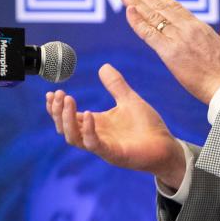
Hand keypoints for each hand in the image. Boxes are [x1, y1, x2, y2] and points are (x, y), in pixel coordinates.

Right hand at [46, 63, 185, 189]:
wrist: (166, 146)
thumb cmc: (147, 126)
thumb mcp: (129, 100)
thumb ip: (115, 85)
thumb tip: (103, 66)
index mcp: (96, 124)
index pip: (68, 117)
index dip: (57, 106)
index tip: (53, 91)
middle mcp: (95, 136)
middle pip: (65, 128)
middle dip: (58, 111)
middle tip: (59, 94)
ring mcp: (103, 147)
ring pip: (74, 138)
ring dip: (67, 120)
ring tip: (68, 100)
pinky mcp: (114, 154)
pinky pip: (95, 145)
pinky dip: (89, 131)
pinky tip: (89, 114)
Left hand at [119, 0, 219, 102]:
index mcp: (200, 26)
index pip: (175, 7)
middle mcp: (187, 28)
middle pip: (160, 8)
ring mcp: (178, 39)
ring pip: (152, 17)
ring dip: (136, 4)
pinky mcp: (169, 53)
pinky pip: (149, 34)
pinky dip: (137, 23)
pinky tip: (128, 12)